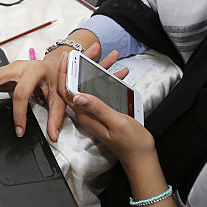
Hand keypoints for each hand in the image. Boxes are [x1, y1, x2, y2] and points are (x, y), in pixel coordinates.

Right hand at [0, 53, 63, 140]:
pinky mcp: (1, 75)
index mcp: (32, 71)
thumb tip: (53, 135)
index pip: (20, 93)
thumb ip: (56, 116)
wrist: (54, 64)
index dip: (18, 114)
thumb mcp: (60, 95)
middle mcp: (16, 67)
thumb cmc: (56, 77)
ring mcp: (6, 70)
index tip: (18, 130)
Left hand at [56, 49, 155, 167]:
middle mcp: (87, 113)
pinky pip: (103, 92)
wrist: (141, 157)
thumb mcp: (116, 122)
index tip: (68, 56)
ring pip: (91, 86)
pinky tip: (121, 73)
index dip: (65, 72)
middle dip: (83, 65)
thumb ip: (98, 108)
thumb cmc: (131, 143)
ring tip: (111, 55)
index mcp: (86, 115)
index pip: (68, 91)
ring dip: (100, 70)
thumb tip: (78, 95)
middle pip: (77, 85)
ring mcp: (95, 112)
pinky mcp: (104, 112)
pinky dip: (111, 80)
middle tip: (91, 49)